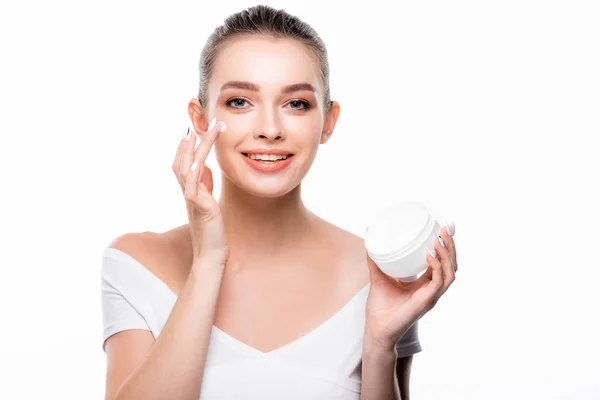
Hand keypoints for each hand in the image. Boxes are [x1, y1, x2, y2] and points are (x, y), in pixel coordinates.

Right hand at [172, 119, 228, 264]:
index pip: (183, 163)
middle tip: (196, 123)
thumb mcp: (208, 202)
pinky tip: (198, 161)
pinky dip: (194, 173)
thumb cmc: (212, 230)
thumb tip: (202, 167)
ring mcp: (191, 200)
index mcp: (190, 191)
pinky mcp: (199, 209)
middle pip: (181, 162)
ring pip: (186, 169)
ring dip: (192, 150)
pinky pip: (193, 188)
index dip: (186, 146)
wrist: (212, 254)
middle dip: (188, 142)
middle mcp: (187, 193)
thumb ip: (203, 185)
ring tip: (198, 133)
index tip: (193, 129)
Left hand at [364, 223, 457, 350]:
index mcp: (425, 283)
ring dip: (447, 256)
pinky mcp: (426, 302)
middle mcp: (432, 290)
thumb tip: (369, 234)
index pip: (443, 263)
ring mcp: (431, 297)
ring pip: (450, 274)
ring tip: (439, 239)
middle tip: (446, 229)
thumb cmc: (380, 307)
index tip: (446, 228)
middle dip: (451, 247)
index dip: (447, 246)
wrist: (376, 329)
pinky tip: (429, 256)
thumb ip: (375, 258)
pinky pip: (438, 283)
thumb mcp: (379, 276)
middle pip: (451, 266)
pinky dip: (436, 268)